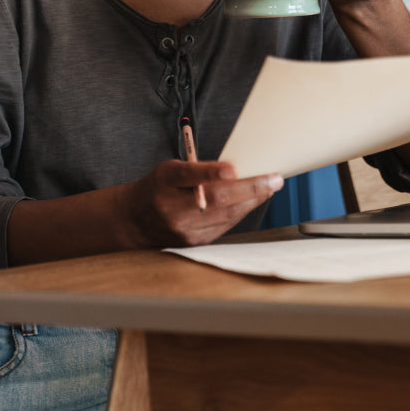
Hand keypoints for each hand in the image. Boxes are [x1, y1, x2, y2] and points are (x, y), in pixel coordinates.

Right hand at [122, 160, 282, 247]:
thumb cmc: (159, 188)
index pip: (189, 175)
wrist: (136, 221)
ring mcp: (183, 229)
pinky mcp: (194, 242)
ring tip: (269, 188)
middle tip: (274, 180)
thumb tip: (236, 171)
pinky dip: (240, 212)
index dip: (211, 172)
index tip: (233, 169)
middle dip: (250, 189)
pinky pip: (224, 226)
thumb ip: (197, 169)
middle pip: (216, 199)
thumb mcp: (170, 170)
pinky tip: (252, 201)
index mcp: (164, 182)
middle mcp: (172, 207)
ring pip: (225, 215)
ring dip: (252, 201)